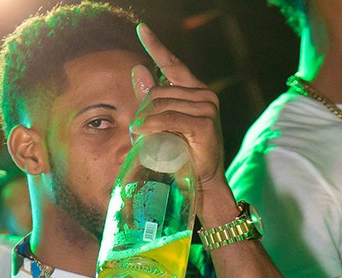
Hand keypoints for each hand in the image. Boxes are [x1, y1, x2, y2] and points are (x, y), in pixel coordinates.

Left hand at [130, 24, 227, 207]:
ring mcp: (206, 108)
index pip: (174, 64)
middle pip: (159, 92)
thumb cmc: (186, 156)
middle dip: (143, 111)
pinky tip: (141, 131)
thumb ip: (153, 100)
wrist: (205, 183)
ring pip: (161, 105)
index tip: (142, 29)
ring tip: (138, 137)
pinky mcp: (204, 124)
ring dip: (145, 121)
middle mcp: (205, 96)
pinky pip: (169, 118)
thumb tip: (137, 69)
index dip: (157, 47)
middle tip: (136, 132)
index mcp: (196, 92)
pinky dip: (152, 125)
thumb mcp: (166, 126)